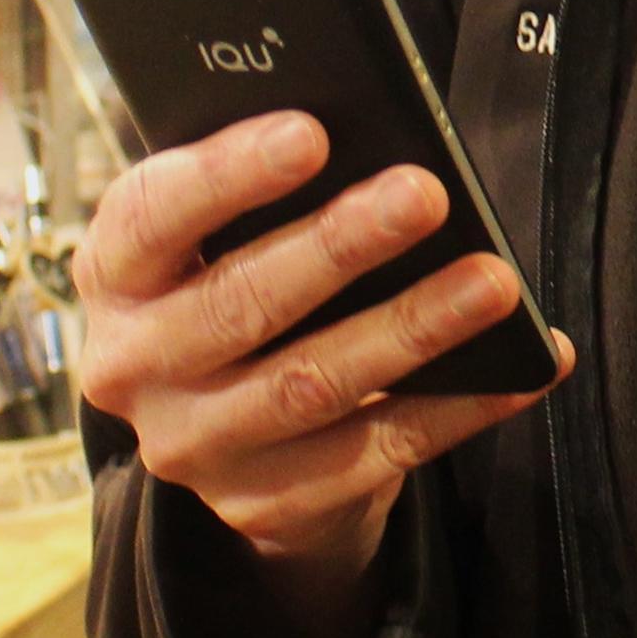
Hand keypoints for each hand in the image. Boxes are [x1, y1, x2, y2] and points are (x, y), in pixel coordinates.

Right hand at [77, 115, 558, 619]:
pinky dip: (457, 410)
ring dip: (412, 329)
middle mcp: (134, 368)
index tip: (312, 133)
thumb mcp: (218, 235)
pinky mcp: (265, 504)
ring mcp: (195, 448)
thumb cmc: (236, 283)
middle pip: (240, 305)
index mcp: (114, 276)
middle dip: (340, 246)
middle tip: (425, 195)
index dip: (228, 176)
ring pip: (313, 386)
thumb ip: (261, 192)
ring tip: (492, 282)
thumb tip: (372, 134)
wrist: (227, 436)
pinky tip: (521, 370)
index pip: (151, 218)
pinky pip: (375, 454)